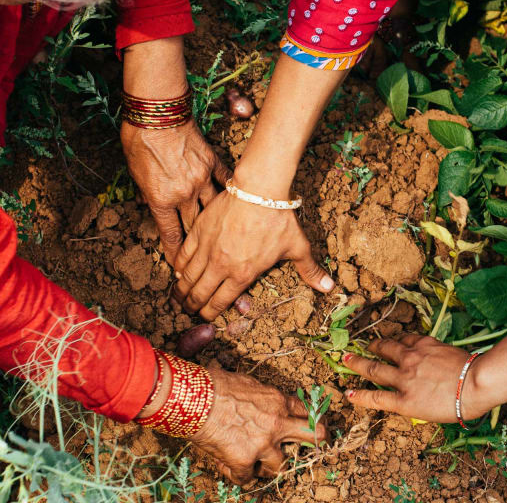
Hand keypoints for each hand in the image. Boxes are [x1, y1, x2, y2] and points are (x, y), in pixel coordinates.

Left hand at [122, 122, 228, 262]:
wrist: (157, 114)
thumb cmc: (139, 142)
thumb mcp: (136, 176)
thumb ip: (149, 195)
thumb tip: (156, 206)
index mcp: (161, 200)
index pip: (171, 234)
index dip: (176, 253)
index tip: (180, 265)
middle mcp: (184, 194)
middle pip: (195, 227)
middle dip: (198, 245)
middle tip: (202, 259)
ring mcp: (202, 179)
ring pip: (213, 209)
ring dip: (215, 223)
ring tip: (222, 236)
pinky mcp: (212, 163)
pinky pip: (224, 183)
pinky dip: (226, 193)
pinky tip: (233, 203)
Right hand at [175, 191, 333, 320]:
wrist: (259, 189)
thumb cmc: (279, 219)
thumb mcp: (297, 247)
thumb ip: (309, 270)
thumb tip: (330, 288)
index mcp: (242, 274)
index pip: (219, 303)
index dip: (210, 314)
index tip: (205, 317)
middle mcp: (221, 265)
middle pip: (199, 294)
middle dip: (192, 307)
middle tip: (187, 310)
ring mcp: (207, 248)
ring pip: (186, 277)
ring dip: (181, 290)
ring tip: (177, 297)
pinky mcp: (198, 231)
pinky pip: (182, 254)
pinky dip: (178, 265)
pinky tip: (177, 271)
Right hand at [189, 367, 325, 483]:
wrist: (195, 399)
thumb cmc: (215, 386)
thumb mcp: (248, 384)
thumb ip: (263, 397)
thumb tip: (263, 402)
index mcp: (278, 402)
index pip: (306, 411)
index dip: (309, 419)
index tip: (308, 425)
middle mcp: (277, 424)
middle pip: (315, 435)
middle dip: (318, 441)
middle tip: (313, 449)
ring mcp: (263, 444)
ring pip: (281, 466)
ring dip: (268, 466)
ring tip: (254, 463)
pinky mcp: (244, 461)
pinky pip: (246, 478)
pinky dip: (236, 474)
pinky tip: (226, 465)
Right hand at [342, 334, 495, 423]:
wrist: (475, 383)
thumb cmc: (456, 405)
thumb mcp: (428, 413)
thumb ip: (410, 402)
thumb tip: (401, 394)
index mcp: (405, 401)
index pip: (375, 398)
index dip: (359, 396)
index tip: (347, 392)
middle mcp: (404, 378)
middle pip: (373, 369)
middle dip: (356, 363)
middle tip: (346, 357)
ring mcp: (413, 359)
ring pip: (387, 348)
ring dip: (376, 346)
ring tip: (370, 345)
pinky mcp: (424, 344)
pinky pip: (406, 339)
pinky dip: (399, 340)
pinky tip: (398, 339)